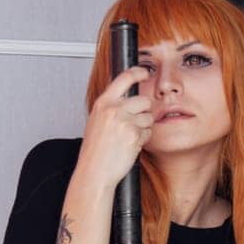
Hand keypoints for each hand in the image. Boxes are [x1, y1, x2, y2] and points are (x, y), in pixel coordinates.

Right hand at [78, 63, 155, 188]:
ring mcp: (125, 121)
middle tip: (135, 123)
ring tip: (128, 137)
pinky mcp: (134, 134)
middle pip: (144, 100)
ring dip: (144, 127)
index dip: (138, 72)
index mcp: (103, 103)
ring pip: (148, 117)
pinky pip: (148, 132)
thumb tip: (127, 98)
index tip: (144, 72)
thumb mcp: (98, 121)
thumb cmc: (95, 151)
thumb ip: (111, 107)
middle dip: (144, 112)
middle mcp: (114, 109)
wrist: (94, 171)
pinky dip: (143, 139)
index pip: (124, 78)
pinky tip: (130, 145)